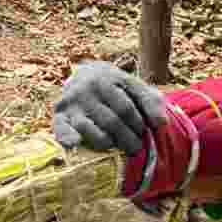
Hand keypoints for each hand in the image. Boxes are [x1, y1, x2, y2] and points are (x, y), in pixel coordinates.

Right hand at [52, 61, 166, 154]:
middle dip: (128, 138)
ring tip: (117, 146)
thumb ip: (151, 101)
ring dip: (108, 143)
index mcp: (108, 78)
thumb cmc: (116, 86)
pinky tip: (76, 144)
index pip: (127, 108)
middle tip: (136, 147)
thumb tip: (162, 124)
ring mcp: (72, 102)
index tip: (149, 133)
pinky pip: (63, 130)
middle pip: (112, 122)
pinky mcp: (59, 115)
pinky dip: (68, 139)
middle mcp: (88, 88)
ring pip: (91, 130)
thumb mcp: (134, 86)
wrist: (84, 73)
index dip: (139, 124)